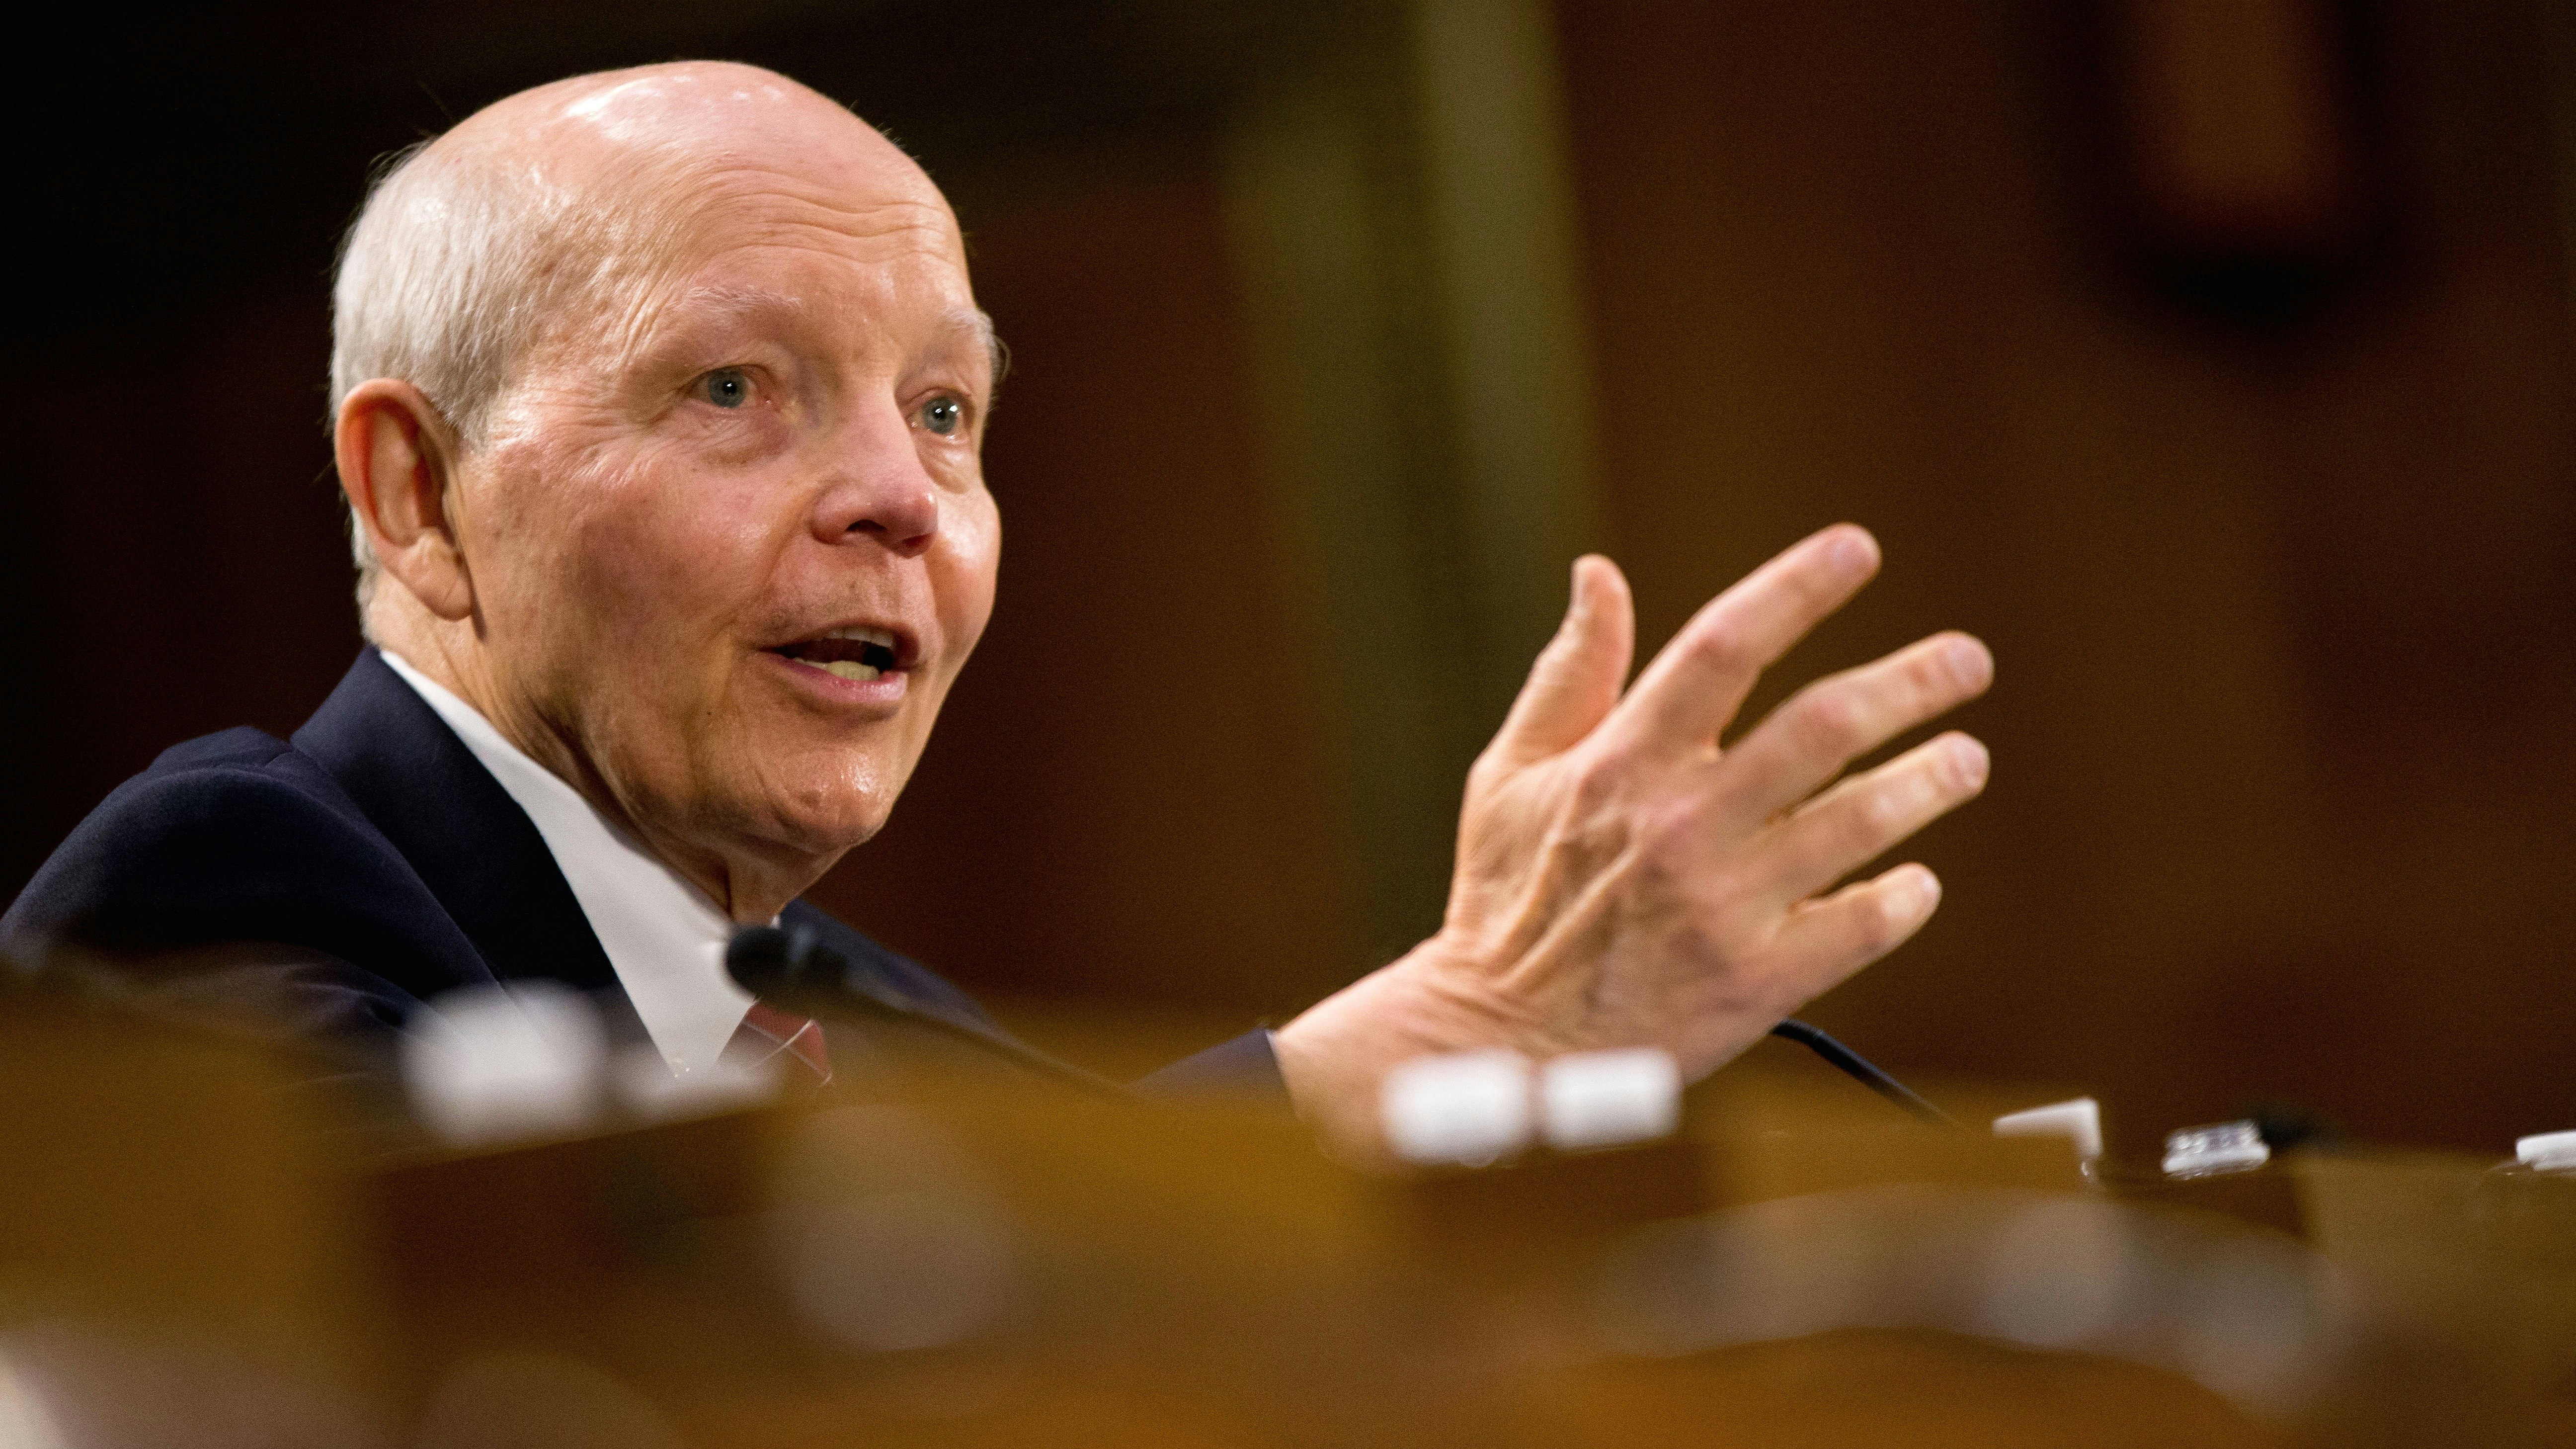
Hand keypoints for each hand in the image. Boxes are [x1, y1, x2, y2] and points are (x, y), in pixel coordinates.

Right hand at [1271, 525, 1992, 1159]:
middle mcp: (1679, 826)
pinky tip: (1918, 880)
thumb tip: (1598, 574)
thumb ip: (1570, 674)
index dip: (1797, 589)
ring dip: (1928, 782)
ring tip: (1966, 759)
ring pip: (1858, 821)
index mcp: (1620, 764)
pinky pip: (1858, 927)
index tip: (1860, 548)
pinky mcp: (1752, 983)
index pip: (1723, 647)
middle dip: (1911, 684)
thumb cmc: (1506, 901)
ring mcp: (1720, 906)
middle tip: (1967, 662)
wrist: (1500, 1042)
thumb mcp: (1511, 775)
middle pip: (1823, 727)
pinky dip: (1902, 898)